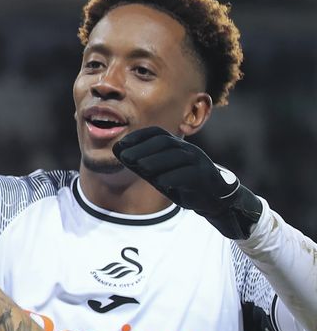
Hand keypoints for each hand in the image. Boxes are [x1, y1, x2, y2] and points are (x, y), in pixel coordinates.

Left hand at [113, 126, 261, 238]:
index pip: (156, 133)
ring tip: (140, 167)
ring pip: (177, 156)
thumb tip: (118, 152)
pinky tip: (160, 182)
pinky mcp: (205, 177)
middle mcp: (186, 149)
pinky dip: (174, 177)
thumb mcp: (160, 172)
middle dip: (143, 148)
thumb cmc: (181, 181)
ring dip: (156, 161)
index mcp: (175, 145)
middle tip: (125, 158)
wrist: (212, 197)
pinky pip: (190, 175)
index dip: (138, 136)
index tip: (121, 144)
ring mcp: (198, 162)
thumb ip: (142, 163)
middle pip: (164, 142)